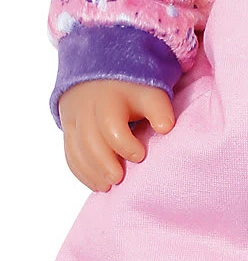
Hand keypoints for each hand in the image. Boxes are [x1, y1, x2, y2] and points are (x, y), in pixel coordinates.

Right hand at [58, 80, 175, 190]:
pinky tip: (96, 184)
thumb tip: (165, 128)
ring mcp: (75, 117)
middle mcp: (88, 106)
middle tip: (118, 179)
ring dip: (91, 170)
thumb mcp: (149, 92)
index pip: (110, 123)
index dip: (124, 144)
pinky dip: (81, 171)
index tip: (140, 156)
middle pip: (89, 139)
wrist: (102, 74)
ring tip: (107, 186)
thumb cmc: (133, 90)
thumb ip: (158, 109)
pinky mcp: (68, 129)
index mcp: (110, 97)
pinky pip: (70, 153)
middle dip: (103, 162)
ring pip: (76, 147)